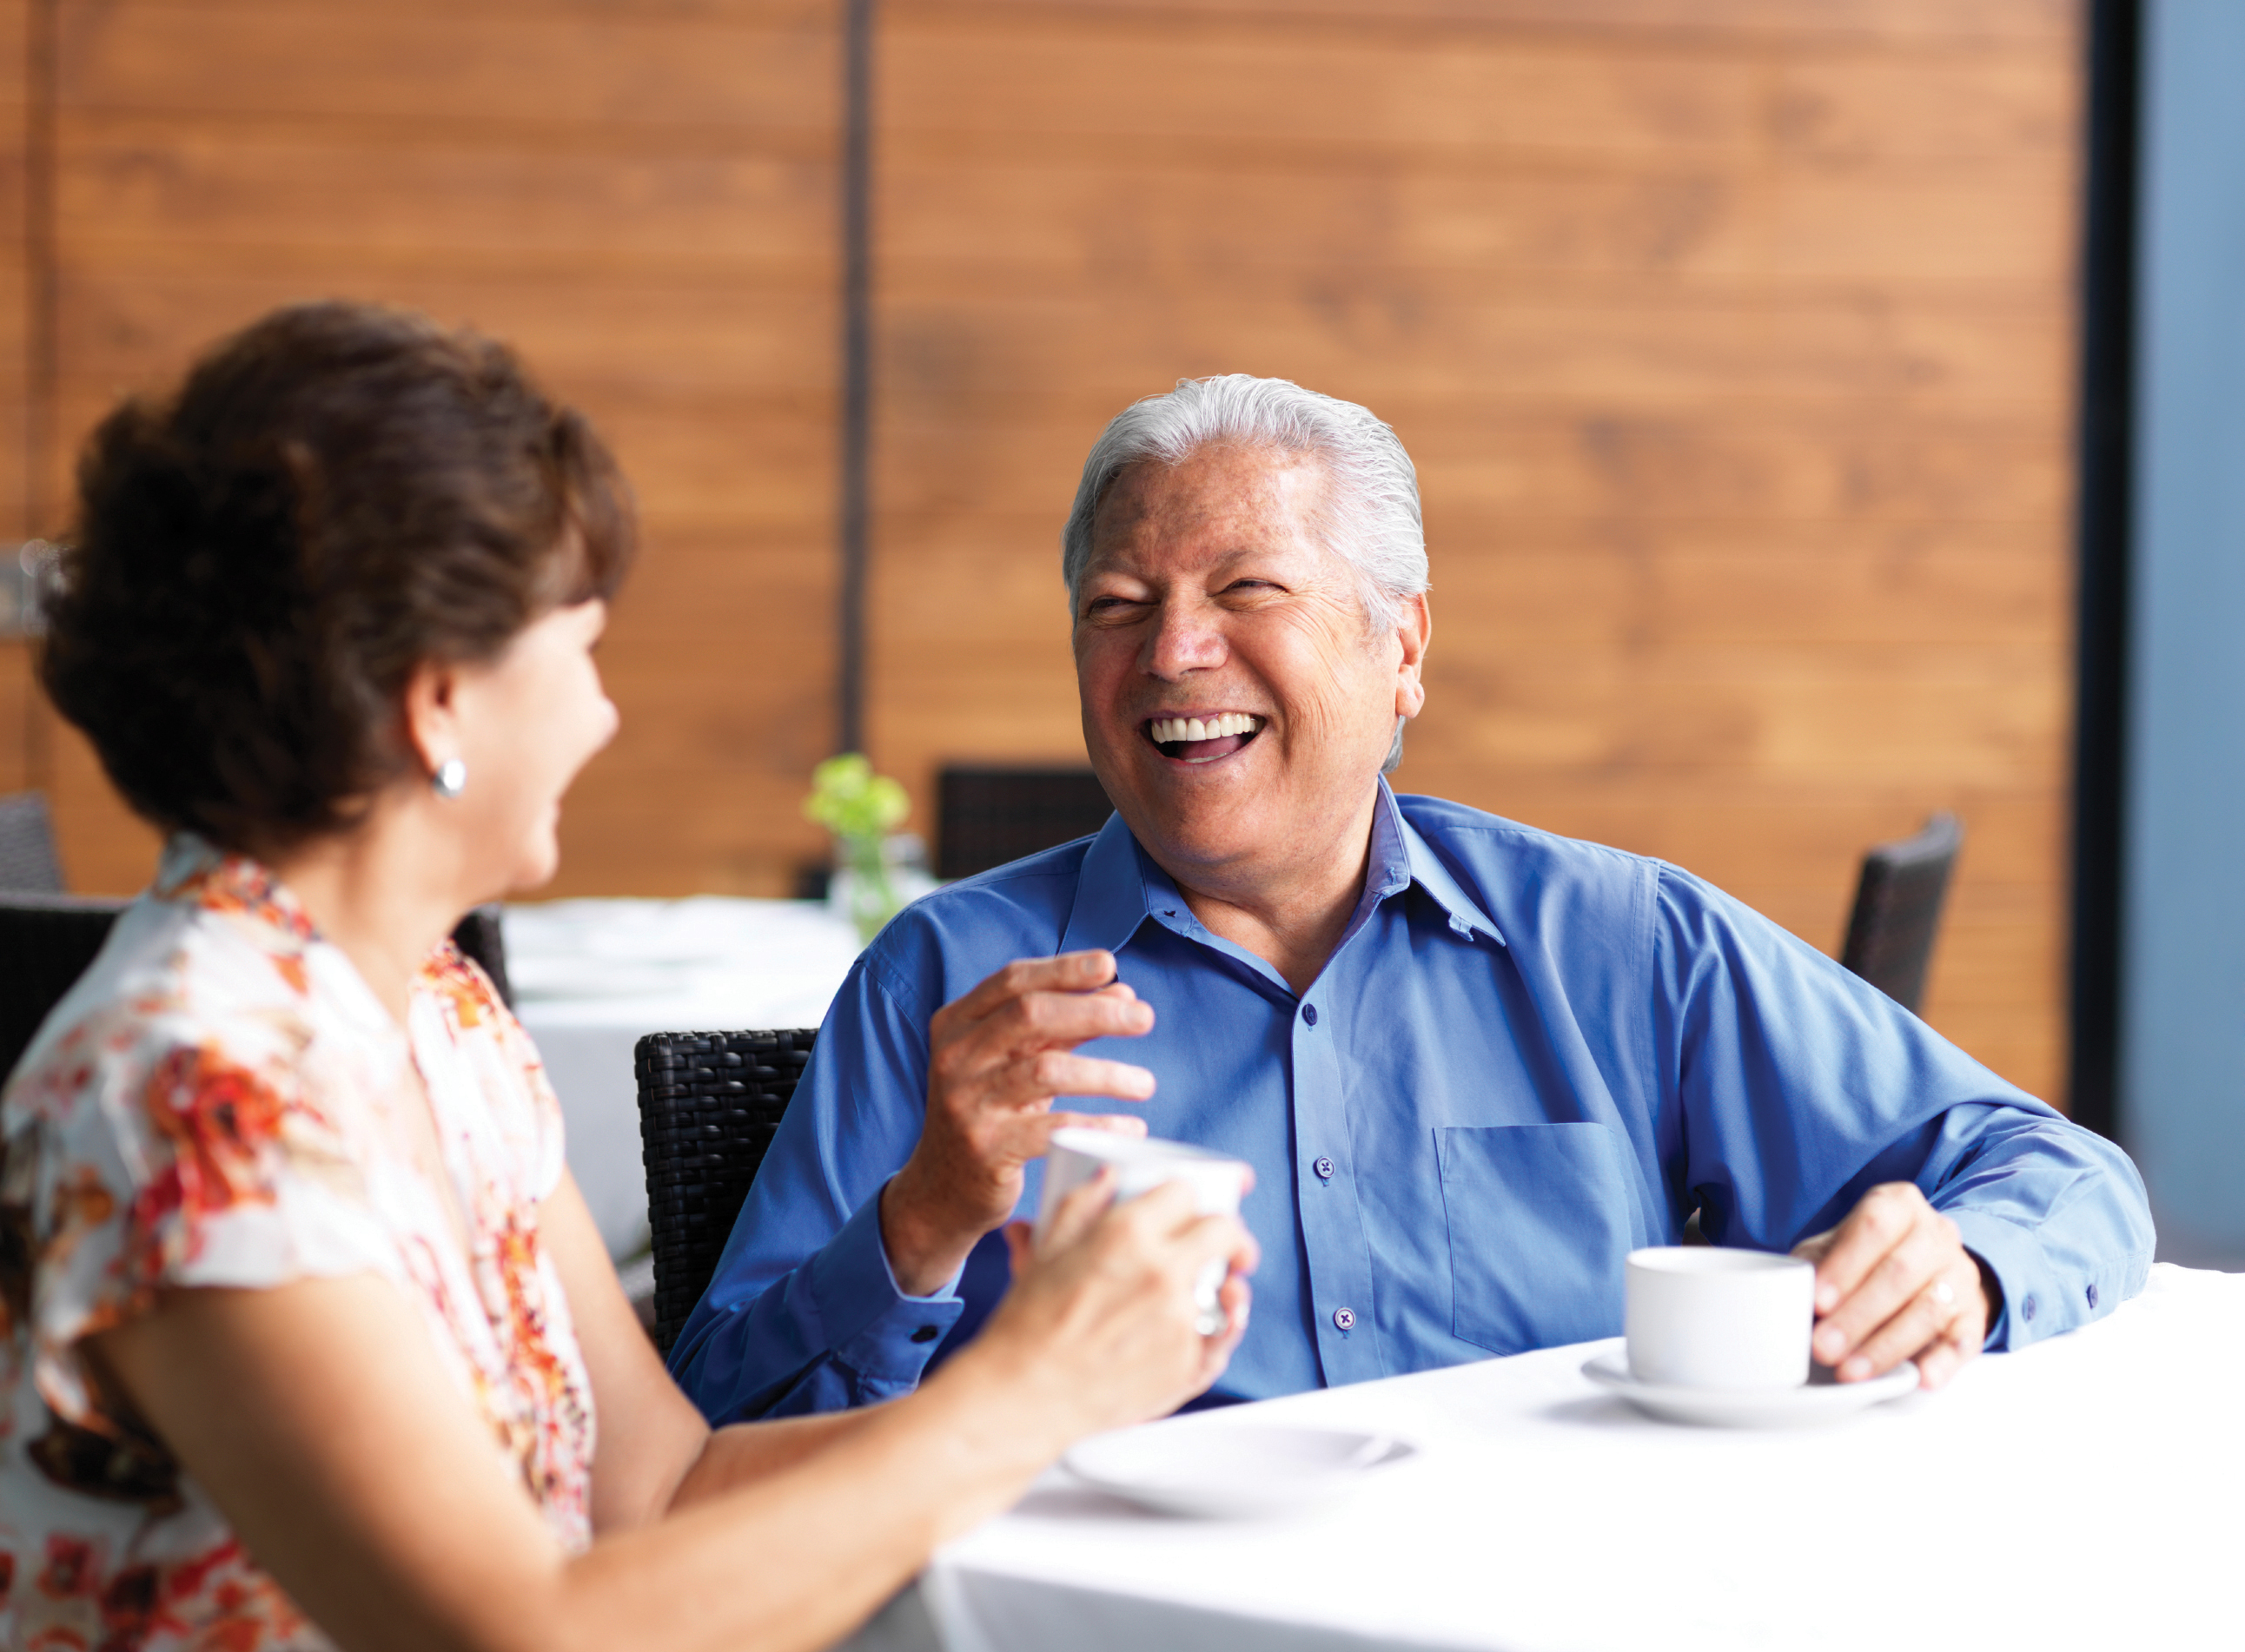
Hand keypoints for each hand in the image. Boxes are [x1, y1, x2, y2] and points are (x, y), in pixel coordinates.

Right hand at [880, 950, 1155, 1294]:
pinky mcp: (986, 1148)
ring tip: (1146, 1083)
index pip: (1013, 981)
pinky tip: (1132, 1127)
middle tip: (1146, 1019)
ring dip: (1106, 1073)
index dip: (1064, 969)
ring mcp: (967, 1103)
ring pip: (1047, 1070)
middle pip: (1032, 1016)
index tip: (1109, 964)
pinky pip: (1053, 1128)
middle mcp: (955, 1057)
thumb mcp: (1015, 1061)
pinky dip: (1099, 1124)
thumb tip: (1124, 995)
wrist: (941, 1188)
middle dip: (1095, 1012)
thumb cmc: (990, 1111)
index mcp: (956, 1024)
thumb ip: (1064, 1027)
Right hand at [971, 1172, 1257, 1441]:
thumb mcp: (1048, 1250)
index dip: (1189, 1196)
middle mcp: (1162, 1273)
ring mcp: (1180, 1321)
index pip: (1185, 1193)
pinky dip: (1220, 1330)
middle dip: (1230, 1233)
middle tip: (1227, 1244)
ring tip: (1221, 1289)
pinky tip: (1215, 1324)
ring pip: (1228, 1287)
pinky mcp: (1187, 1364)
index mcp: (1127, 1235)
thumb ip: (1081, 1205)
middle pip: (1225, 1232)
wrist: (1024, 1395)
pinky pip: (1221, 1338)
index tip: (1191, 1207)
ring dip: (1226, 1284)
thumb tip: (1107, 1175)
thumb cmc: (1028, 1326)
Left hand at [1791, 1182, 1999, 1389]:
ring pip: (1928, 1309)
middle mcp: (1937, 1234)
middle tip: (1823, 1346)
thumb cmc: (1869, 1256)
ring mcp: (1960, 1275)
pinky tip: (1921, 1378)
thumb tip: (1794, 1292)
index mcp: (1900, 1205)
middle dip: (1858, 1314)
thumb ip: (1817, 1263)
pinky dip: (1942, 1361)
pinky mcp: (1974, 1316)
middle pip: (1900, 1272)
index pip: (1874, 1227)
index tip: (1817, 1300)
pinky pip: (1964, 1340)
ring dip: (1887, 1345)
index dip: (1845, 1265)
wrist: (1928, 1267)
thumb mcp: (1837, 1247)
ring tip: (1851, 1370)